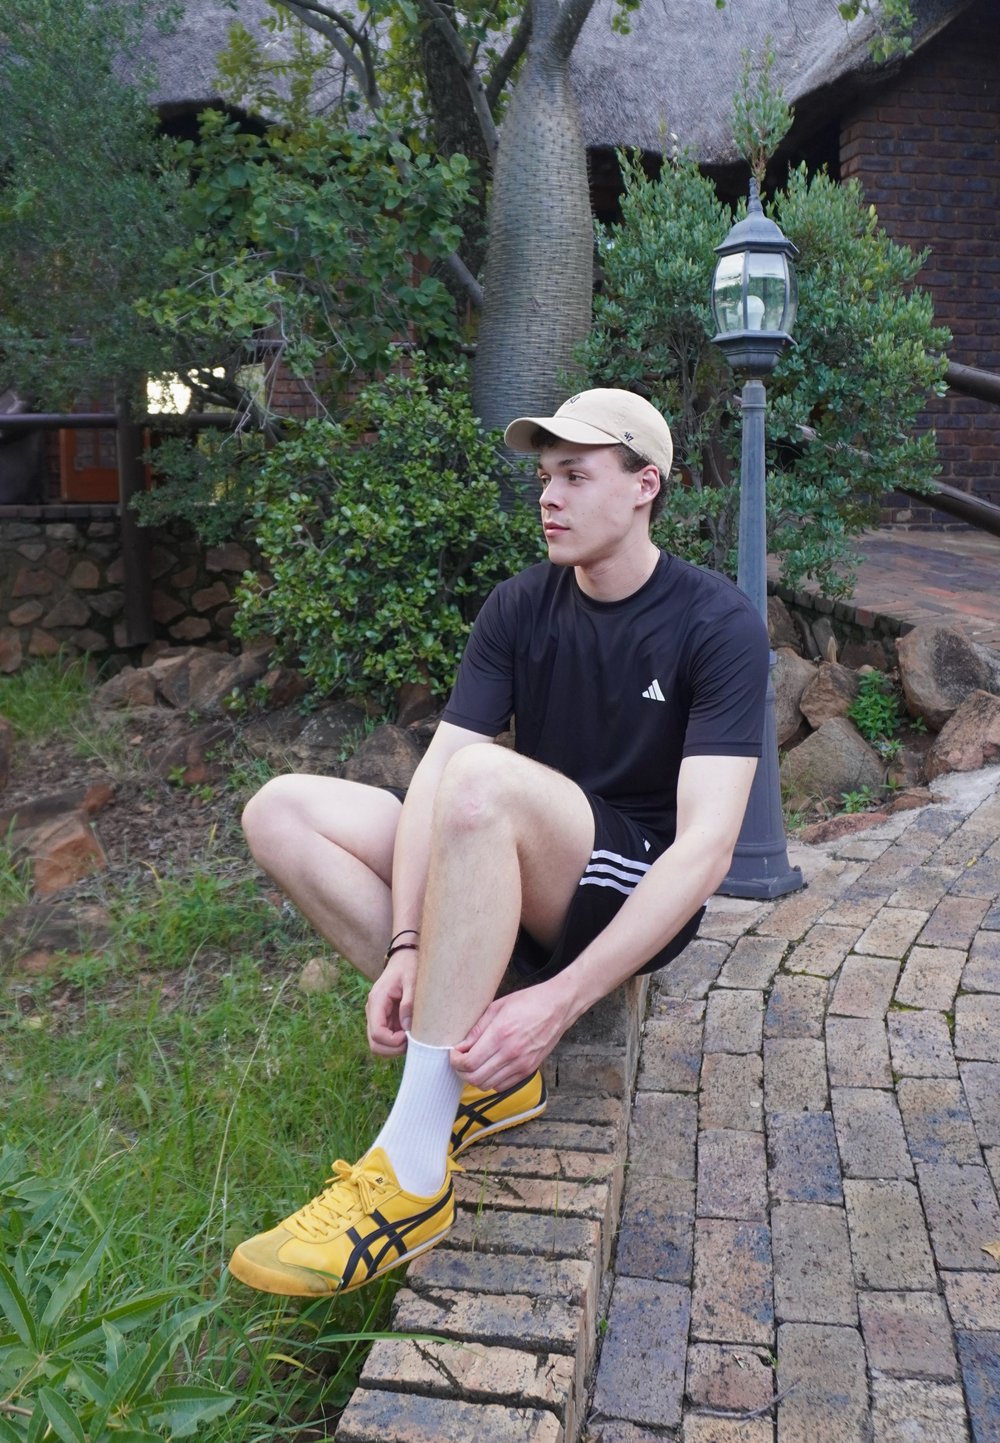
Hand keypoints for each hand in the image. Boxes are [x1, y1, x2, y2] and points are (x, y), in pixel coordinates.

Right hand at [366, 950, 418, 1056]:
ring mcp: (377, 1016)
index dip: (392, 1041)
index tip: (408, 1036)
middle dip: (393, 1049)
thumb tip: (407, 1027)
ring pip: (378, 1044)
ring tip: (412, 1038)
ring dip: (394, 1047)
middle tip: (411, 1042)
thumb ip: (409, 1002)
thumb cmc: (408, 966)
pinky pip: (386, 1038)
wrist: (403, 958)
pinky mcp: (384, 1018)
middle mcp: (373, 1011)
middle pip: (374, 1044)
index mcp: (377, 1001)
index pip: (377, 1033)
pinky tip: (410, 1034)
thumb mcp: (412, 980)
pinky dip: (397, 1042)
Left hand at [450, 978, 571, 1090]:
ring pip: (488, 1085)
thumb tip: (461, 1045)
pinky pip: (503, 1086)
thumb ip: (477, 1028)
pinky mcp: (529, 1069)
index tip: (455, 1053)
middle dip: (462, 1071)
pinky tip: (491, 1067)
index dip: (456, 1061)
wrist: (558, 1007)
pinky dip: (492, 1081)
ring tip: (476, 1063)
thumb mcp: (498, 1007)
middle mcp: (511, 1053)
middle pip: (475, 1078)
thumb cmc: (529, 1002)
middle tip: (461, 1060)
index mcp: (500, 1034)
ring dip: (476, 1077)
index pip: (469, 1062)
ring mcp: (522, 1064)